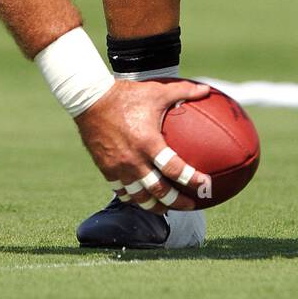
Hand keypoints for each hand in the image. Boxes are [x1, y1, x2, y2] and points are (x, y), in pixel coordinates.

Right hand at [74, 78, 211, 211]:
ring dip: (154, 206)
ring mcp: (119, 167)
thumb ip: (184, 90)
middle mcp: (134, 160)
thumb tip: (206, 89)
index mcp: (148, 143)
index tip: (205, 185)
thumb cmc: (126, 94)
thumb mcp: (156, 91)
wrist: (90, 100)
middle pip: (158, 191)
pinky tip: (140, 199)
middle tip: (191, 205)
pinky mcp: (106, 169)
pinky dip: (133, 198)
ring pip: (138, 197)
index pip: (174, 169)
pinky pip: (121, 191)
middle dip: (176, 201)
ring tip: (165, 209)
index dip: (192, 179)